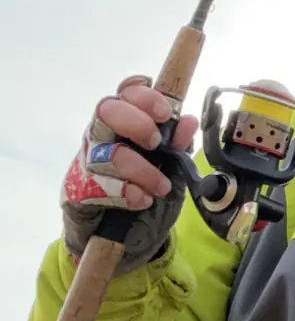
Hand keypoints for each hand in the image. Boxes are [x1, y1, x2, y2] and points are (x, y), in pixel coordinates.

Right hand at [60, 75, 199, 272]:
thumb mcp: (168, 163)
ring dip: (142, 171)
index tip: (166, 113)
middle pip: (107, 109)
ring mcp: (88, 159)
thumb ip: (178, 143)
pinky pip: (99, 185)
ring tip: (161, 186)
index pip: (127, 92)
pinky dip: (127, 194)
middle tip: (156, 143)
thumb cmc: (143, 183)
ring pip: (109, 153)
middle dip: (136, 123)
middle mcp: (102, 134)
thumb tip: (189, 121)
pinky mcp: (79, 187)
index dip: (145, 96)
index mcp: (125, 120)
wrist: (120, 227)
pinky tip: (142, 200)